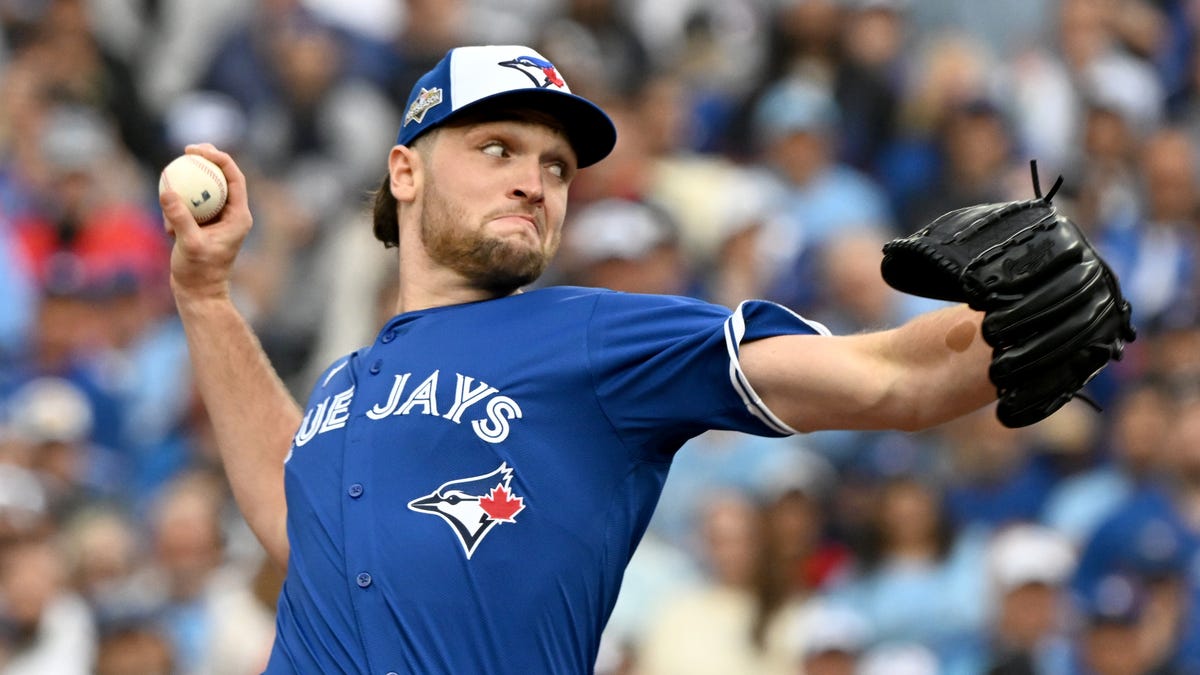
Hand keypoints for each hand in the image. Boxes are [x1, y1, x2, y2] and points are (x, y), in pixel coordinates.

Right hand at [160, 144, 252, 302]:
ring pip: (205, 190)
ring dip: (186, 190)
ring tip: (170, 201)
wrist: (197, 294)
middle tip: (186, 150)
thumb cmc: (198, 273)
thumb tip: (167, 191)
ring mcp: (218, 220)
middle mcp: (232, 215)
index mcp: (239, 216)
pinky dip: (177, 210)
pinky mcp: (204, 226)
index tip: (196, 150)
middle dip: (205, 161)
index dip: (218, 158)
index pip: (234, 177)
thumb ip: (179, 218)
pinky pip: (191, 206)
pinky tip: (167, 229)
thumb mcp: (188, 244)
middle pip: (222, 177)